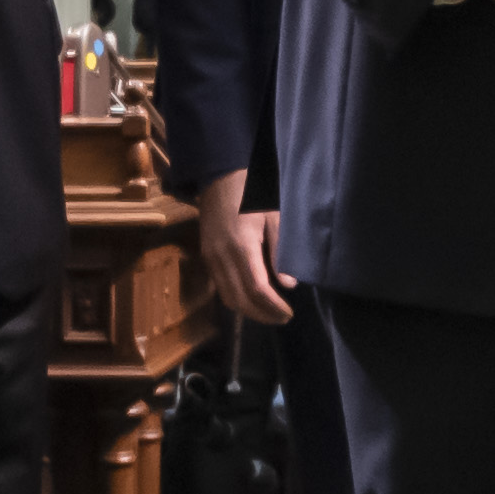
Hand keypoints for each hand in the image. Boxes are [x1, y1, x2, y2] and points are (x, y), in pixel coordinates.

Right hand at [190, 165, 291, 331]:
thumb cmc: (252, 193)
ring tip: (268, 312)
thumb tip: (288, 285)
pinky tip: (252, 297)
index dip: (273, 307)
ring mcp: (210, 258)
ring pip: (227, 297)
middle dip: (261, 315)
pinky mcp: (205, 256)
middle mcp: (221, 257)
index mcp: (241, 247)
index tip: (288, 313)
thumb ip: (280, 252)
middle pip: (239, 300)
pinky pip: (220, 286)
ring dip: (248, 310)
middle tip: (282, 318)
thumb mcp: (274, 218)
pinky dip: (236, 298)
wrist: (219, 175)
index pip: (257, 289)